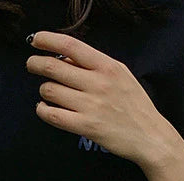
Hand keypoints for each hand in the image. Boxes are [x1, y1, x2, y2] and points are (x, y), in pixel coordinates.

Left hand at [25, 30, 173, 167]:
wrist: (151, 137)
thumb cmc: (135, 106)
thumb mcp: (121, 75)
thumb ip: (95, 64)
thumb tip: (65, 57)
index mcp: (107, 66)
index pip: (70, 45)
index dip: (46, 39)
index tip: (35, 41)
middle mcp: (98, 84)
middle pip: (52, 67)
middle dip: (35, 64)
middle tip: (32, 65)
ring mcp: (92, 106)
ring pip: (50, 90)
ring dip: (43, 90)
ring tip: (47, 92)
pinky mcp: (87, 127)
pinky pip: (53, 115)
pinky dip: (43, 110)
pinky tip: (44, 108)